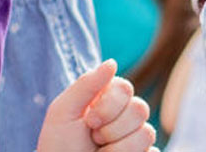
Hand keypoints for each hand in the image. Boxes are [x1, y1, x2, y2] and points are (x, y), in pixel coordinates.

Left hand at [36, 59, 157, 151]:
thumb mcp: (63, 112)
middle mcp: (124, 116)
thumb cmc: (58, 147)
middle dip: (112, 129)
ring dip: (118, 149)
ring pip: (147, 134)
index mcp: (107, 100)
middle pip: (141, 109)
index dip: (109, 106)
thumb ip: (86, 85)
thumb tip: (112, 62)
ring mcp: (135, 137)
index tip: (89, 122)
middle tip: (94, 140)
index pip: (126, 88)